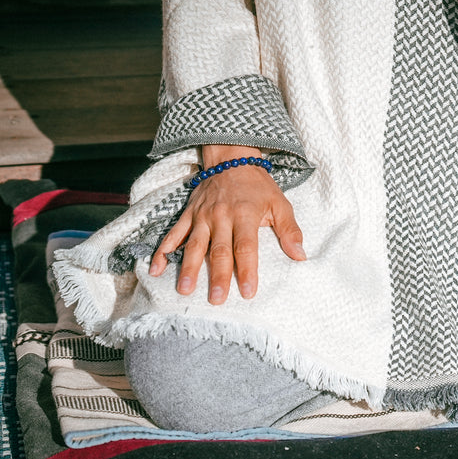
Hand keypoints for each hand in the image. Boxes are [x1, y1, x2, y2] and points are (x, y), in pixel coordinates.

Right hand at [149, 145, 305, 303]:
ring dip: (189, 268)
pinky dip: (163, 251)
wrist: (231, 158)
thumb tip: (301, 256)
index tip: (248, 292)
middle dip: (218, 276)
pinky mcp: (188, 214)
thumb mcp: (280, 204)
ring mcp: (202, 216)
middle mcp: (221, 216)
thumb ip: (290, 231)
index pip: (246, 247)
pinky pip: (173, 234)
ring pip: (194, 245)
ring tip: (185, 290)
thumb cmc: (259, 186)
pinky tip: (156, 269)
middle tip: (217, 300)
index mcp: (245, 215)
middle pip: (219, 251)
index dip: (247, 270)